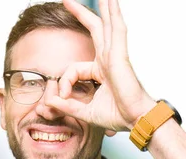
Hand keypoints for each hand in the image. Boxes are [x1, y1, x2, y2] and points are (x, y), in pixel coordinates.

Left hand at [47, 0, 155, 132]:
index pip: (73, 69)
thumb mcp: (86, 111)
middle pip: (94, 28)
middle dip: (81, 13)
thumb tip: (50, 102)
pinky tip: (111, 1)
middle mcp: (108, 59)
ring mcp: (114, 55)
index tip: (61, 97)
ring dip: (104, 6)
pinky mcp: (119, 55)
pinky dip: (114, 14)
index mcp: (101, 70)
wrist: (135, 119)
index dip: (64, 82)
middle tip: (67, 0)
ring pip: (107, 23)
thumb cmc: (119, 115)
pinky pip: (116, 29)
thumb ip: (67, 106)